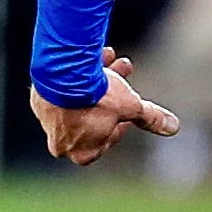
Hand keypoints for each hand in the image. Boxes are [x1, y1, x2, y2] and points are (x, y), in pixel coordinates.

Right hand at [29, 48, 181, 165]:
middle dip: (111, 96)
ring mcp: (47, 123)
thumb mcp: (131, 107)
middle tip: (123, 75)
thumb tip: (173, 127)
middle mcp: (61, 143)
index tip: (128, 108)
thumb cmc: (98, 98)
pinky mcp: (38, 101)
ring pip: (77, 102)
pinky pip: (61, 90)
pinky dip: (75, 78)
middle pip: (92, 119)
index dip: (120, 123)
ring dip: (96, 81)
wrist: (62, 76)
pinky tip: (92, 58)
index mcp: (82, 154)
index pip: (106, 142)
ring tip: (112, 58)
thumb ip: (150, 118)